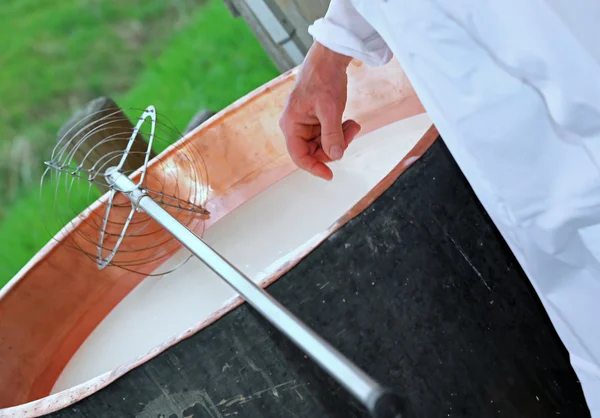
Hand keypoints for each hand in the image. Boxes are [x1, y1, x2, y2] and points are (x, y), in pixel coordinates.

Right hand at [279, 42, 360, 179]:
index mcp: (291, 125)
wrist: (329, 57)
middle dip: (334, 147)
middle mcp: (295, 126)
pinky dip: (340, 131)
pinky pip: (327, 134)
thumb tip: (336, 156)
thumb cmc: (324, 78)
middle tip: (351, 134)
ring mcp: (305, 123)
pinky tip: (350, 121)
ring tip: (353, 124)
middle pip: (314, 151)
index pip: (299, 157)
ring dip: (340, 138)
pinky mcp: (315, 119)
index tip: (330, 175)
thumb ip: (332, 135)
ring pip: (323, 144)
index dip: (315, 167)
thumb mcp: (330, 109)